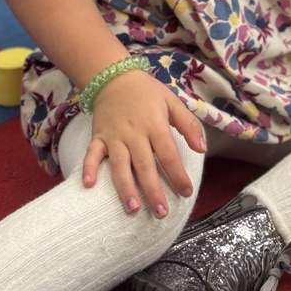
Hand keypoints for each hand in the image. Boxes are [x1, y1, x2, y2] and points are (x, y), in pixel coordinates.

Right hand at [82, 69, 206, 217]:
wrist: (116, 77)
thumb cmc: (148, 93)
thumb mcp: (173, 102)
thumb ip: (189, 125)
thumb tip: (202, 149)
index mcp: (155, 125)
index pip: (169, 154)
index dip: (178, 174)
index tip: (186, 192)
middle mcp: (134, 133)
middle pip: (144, 165)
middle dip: (153, 190)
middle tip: (161, 213)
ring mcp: (114, 136)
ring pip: (119, 165)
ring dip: (125, 187)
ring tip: (133, 208)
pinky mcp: (98, 137)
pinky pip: (91, 154)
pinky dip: (88, 168)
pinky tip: (88, 185)